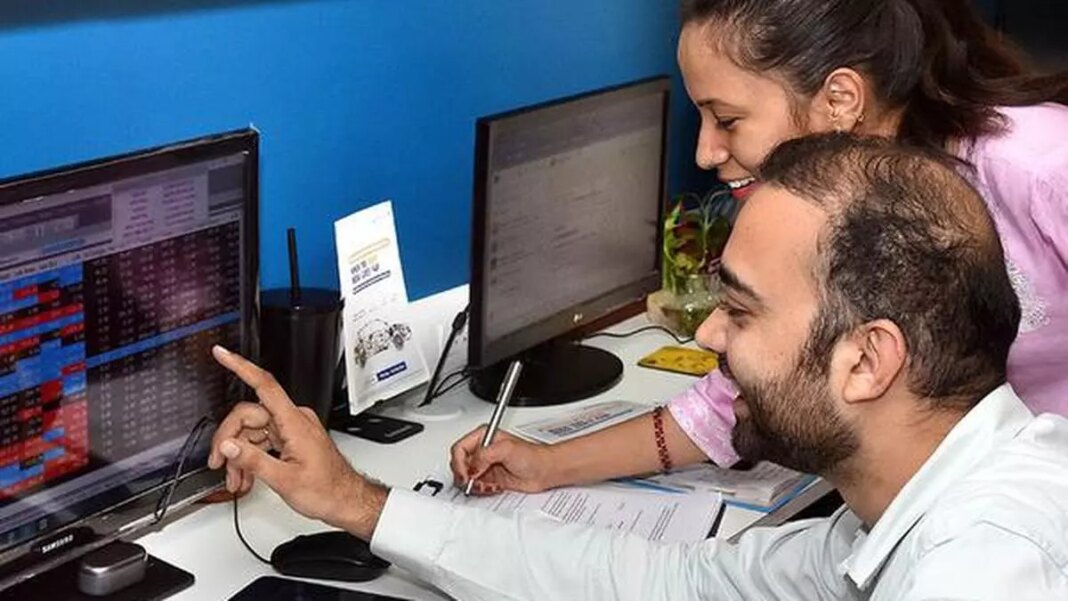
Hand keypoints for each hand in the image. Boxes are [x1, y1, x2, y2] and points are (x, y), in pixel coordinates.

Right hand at [207, 346, 387, 538]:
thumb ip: (252, 460)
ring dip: (240, 455)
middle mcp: (294, 420)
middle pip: (248, 415)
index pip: (264, 384)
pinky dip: (251, 457)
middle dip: (229, 440)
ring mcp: (292, 429)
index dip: (241, 366)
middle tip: (219, 463)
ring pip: (252, 432)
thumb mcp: (284, 479)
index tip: (222, 354)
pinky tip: (246, 476)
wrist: (345, 500)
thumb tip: (228, 445)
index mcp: (294, 422)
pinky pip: (263, 441)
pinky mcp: (291, 439)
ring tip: (236, 479)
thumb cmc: (326, 489)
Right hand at [449, 427, 555, 494]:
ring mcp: (484, 465)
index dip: (459, 463)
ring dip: (473, 485)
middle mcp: (481, 450)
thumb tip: (472, 467)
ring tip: (486, 485)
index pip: (459, 448)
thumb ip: (485, 455)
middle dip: (465, 476)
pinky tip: (492, 487)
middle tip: (473, 482)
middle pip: (458, 464)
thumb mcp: (507, 449)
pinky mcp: (488, 478)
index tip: (466, 475)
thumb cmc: (532, 455)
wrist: (544, 471)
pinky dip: (481, 490)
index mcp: (483, 436)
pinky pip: (475, 486)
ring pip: (465, 477)